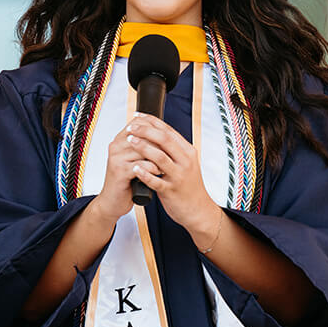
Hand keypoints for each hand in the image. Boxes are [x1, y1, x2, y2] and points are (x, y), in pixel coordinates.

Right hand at [86, 123, 164, 223]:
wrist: (113, 202)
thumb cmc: (126, 181)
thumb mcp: (134, 160)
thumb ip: (143, 147)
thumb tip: (163, 134)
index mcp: (120, 140)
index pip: (139, 123)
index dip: (156, 128)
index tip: (168, 139)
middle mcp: (116, 146)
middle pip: (143, 134)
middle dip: (160, 143)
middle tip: (172, 152)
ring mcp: (117, 158)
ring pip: (143, 149)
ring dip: (159, 156)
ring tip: (166, 164)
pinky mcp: (120, 171)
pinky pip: (141, 165)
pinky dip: (153, 169)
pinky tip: (158, 173)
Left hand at [125, 113, 223, 239]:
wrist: (198, 210)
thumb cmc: (187, 185)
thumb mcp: (184, 163)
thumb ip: (172, 149)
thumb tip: (154, 131)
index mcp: (187, 151)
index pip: (168, 131)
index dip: (152, 121)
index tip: (138, 116)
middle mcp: (185, 161)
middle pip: (164, 140)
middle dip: (146, 131)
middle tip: (131, 127)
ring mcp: (179, 176)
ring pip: (160, 158)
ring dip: (143, 147)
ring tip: (129, 141)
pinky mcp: (171, 191)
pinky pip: (156, 181)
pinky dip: (145, 173)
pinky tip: (134, 168)